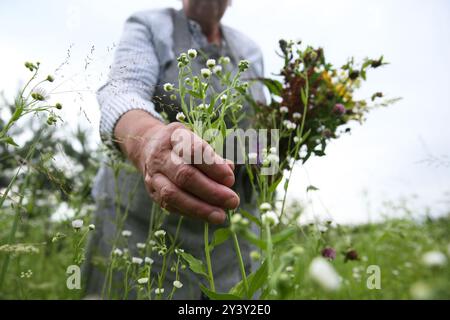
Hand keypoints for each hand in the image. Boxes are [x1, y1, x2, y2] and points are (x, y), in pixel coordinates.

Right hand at [115, 111, 238, 223]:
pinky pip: (170, 206)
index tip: (230, 179)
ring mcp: (154, 175)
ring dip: (200, 208)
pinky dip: (191, 212)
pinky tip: (207, 216)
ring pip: (173, 194)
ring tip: (220, 216)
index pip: (194, 151)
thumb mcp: (197, 141)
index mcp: (175, 136)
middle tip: (232, 201)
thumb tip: (229, 169)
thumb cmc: (182, 145)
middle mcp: (161, 156)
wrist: (148, 147)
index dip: (213, 166)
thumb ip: (213, 156)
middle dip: (211, 191)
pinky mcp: (153, 192)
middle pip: (184, 175)